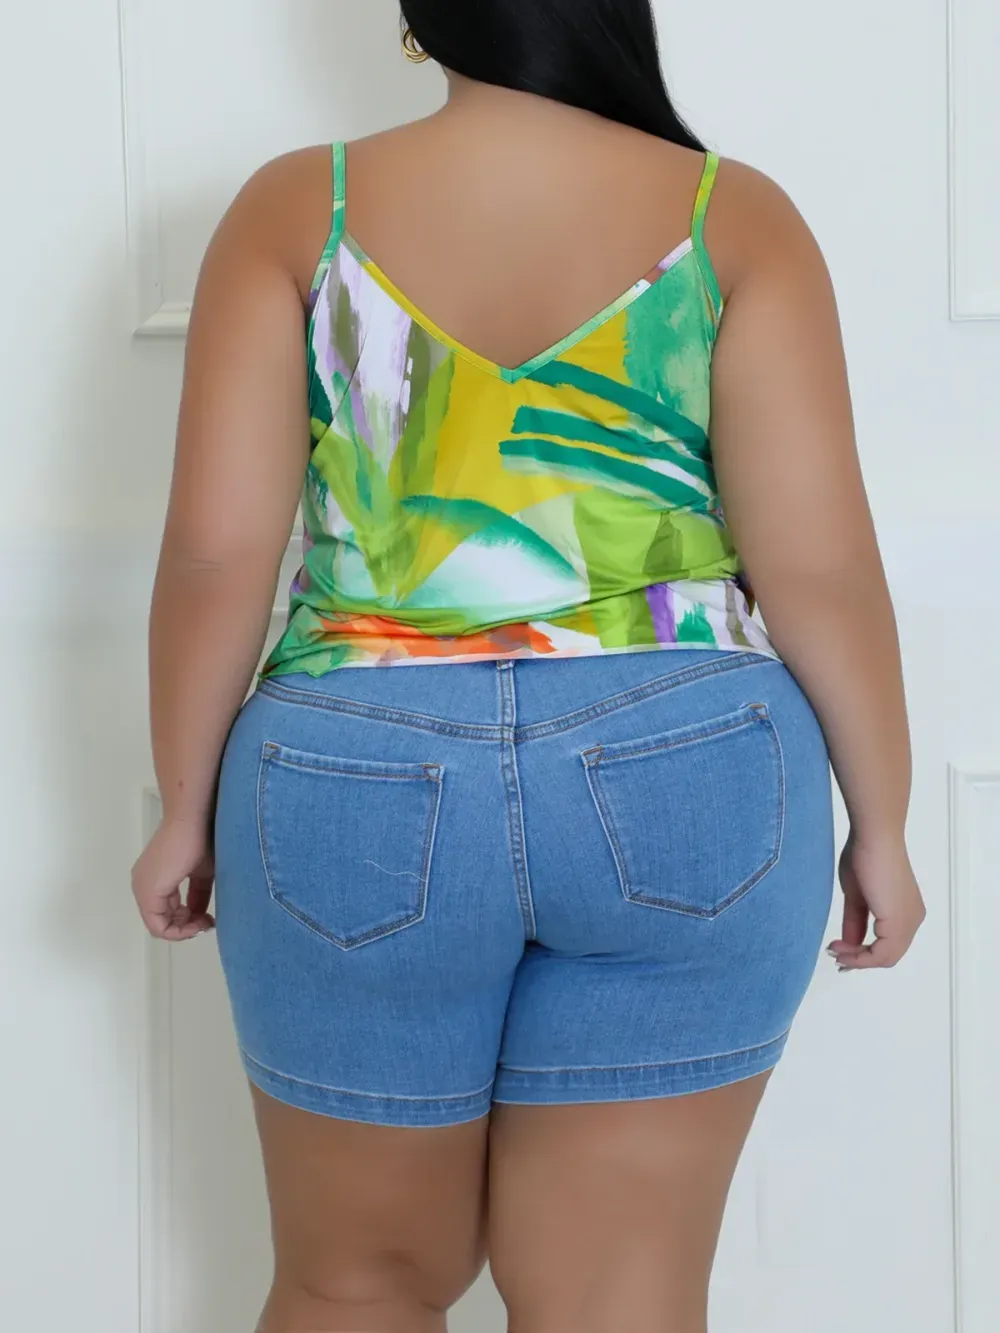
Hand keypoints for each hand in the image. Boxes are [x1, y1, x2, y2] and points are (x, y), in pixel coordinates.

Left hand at [131, 816, 215, 941]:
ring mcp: (143, 890)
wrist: (192, 820)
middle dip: (187, 927)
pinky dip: (179, 930)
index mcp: (153, 879)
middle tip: (208, 922)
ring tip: (205, 921)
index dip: (187, 922)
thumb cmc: (199, 840)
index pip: (165, 913)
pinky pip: (159, 925)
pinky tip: (198, 922)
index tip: (208, 918)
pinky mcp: (149, 893)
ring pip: (160, 925)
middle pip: (162, 922)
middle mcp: (142, 885)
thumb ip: (197, 896)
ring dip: (184, 929)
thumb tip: (201, 916)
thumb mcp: (202, 874)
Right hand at [827, 833, 925, 970]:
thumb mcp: (855, 896)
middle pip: (888, 955)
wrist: (873, 837)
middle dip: (858, 959)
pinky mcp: (899, 923)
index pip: (887, 944)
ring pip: (886, 958)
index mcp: (905, 911)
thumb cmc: (863, 856)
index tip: (836, 949)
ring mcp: (908, 922)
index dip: (862, 953)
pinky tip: (842, 949)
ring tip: (834, 951)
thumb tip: (850, 944)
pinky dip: (861, 957)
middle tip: (833, 953)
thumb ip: (854, 921)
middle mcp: (912, 920)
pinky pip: (882, 954)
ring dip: (858, 960)